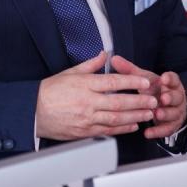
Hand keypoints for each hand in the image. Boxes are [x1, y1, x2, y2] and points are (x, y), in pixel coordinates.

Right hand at [36, 51, 158, 139]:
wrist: (33, 111)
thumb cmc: (50, 91)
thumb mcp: (70, 72)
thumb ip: (90, 65)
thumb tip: (105, 54)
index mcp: (85, 84)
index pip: (113, 82)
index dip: (131, 81)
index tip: (144, 81)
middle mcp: (87, 102)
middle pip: (119, 102)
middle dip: (139, 101)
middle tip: (153, 100)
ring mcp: (86, 118)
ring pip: (116, 119)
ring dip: (134, 116)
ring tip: (148, 113)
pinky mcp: (84, 131)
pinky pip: (107, 131)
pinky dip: (121, 129)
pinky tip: (132, 126)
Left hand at [111, 55, 186, 138]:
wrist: (169, 104)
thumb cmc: (155, 89)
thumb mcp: (145, 79)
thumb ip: (130, 70)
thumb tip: (114, 59)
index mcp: (170, 84)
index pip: (173, 79)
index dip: (170, 79)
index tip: (164, 78)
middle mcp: (175, 97)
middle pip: (176, 97)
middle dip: (170, 97)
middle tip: (163, 98)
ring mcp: (175, 111)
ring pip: (173, 113)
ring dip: (166, 114)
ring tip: (157, 114)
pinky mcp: (171, 125)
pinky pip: (167, 129)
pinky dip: (157, 131)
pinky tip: (148, 132)